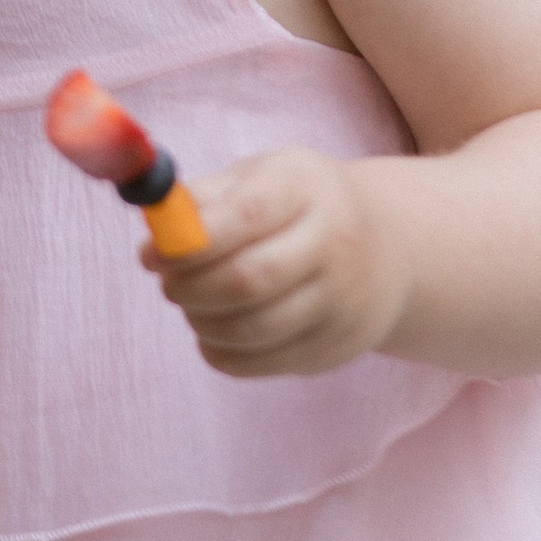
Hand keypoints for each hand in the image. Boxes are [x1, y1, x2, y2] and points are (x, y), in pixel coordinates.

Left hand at [149, 146, 413, 377]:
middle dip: (190, 287)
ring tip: (191, 303)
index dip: (190, 239)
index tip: (150, 254)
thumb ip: (208, 198)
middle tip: (166, 284)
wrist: (390, 249)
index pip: (248, 214)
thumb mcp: (265, 178)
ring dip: (202, 321)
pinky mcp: (334, 347)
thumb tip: (155, 228)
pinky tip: (213, 330)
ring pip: (252, 328)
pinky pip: (261, 362)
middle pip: (249, 279)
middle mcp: (335, 244)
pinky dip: (220, 351)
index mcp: (310, 188)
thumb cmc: (303, 206)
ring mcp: (341, 302)